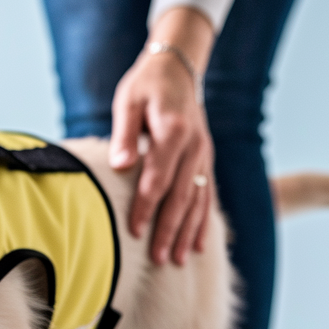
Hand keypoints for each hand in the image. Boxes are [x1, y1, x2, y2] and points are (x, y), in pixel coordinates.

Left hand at [109, 7, 215, 266]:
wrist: (177, 68)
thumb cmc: (145, 86)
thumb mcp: (127, 102)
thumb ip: (124, 134)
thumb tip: (120, 165)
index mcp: (173, 132)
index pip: (157, 178)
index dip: (145, 207)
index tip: (134, 231)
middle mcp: (195, 146)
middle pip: (182, 195)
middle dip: (170, 230)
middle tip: (159, 259)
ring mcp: (204, 154)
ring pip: (198, 199)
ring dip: (188, 231)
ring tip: (178, 260)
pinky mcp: (207, 159)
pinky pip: (208, 194)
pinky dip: (203, 220)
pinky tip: (199, 244)